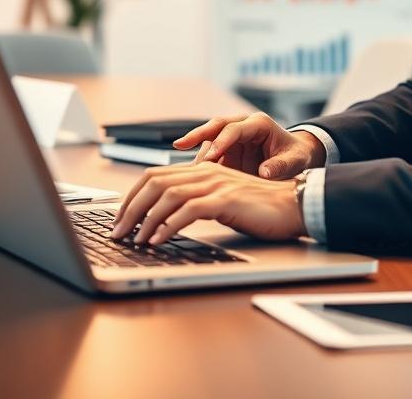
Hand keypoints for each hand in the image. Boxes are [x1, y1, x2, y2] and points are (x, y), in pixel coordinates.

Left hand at [109, 161, 305, 244]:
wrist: (294, 205)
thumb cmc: (261, 208)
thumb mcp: (223, 200)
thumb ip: (198, 201)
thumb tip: (166, 218)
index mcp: (203, 170)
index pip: (155, 176)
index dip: (132, 196)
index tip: (119, 218)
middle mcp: (207, 172)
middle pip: (155, 183)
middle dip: (130, 208)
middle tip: (117, 232)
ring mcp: (217, 185)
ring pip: (167, 196)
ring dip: (145, 220)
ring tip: (134, 240)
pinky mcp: (227, 200)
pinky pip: (189, 211)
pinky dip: (168, 226)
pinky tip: (158, 241)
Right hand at [172, 112, 325, 179]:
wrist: (296, 157)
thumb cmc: (297, 155)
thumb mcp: (295, 161)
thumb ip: (281, 166)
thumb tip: (264, 173)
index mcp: (258, 124)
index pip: (234, 128)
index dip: (222, 141)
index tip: (212, 156)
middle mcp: (242, 127)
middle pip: (215, 127)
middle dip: (197, 135)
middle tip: (180, 145)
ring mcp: (232, 139)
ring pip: (209, 142)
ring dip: (197, 154)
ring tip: (183, 169)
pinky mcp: (227, 152)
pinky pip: (210, 156)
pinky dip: (200, 166)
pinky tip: (189, 177)